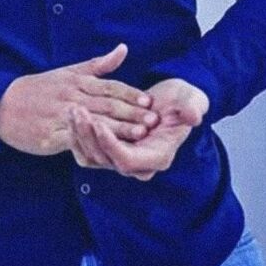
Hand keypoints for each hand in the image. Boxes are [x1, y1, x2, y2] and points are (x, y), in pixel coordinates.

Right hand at [0, 43, 159, 155]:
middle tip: (154, 120)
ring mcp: (61, 116)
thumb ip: (99, 64)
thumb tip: (124, 49)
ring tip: (140, 135)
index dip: (131, 94)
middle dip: (132, 113)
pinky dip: (93, 143)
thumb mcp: (69, 72)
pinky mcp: (52, 135)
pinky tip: (107, 150)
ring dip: (119, 129)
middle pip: (106, 105)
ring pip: (95, 122)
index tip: (151, 101)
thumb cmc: (41, 88)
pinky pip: (75, 140)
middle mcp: (71, 97)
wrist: (4, 106)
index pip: (110, 87)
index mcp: (77, 81)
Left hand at [68, 78, 208, 178]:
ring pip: (92, 156)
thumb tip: (194, 117)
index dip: (111, 145)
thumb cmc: (183, 101)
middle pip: (105, 160)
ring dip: (79, 135)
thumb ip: (193, 108)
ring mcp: (121, 159)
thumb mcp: (192, 100)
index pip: (127, 161)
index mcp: (158, 157)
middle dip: (88, 136)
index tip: (98, 122)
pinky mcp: (109, 150)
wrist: (171, 100)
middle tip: (77, 111)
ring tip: (72, 109)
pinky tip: (72, 113)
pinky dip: (77, 134)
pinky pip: (86, 150)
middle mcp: (138, 164)